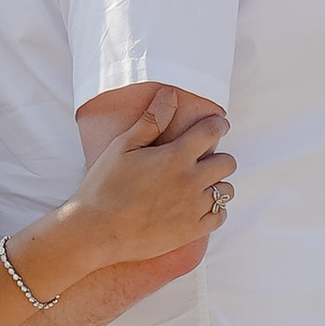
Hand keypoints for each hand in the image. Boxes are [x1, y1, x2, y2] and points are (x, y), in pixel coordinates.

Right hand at [60, 97, 235, 270]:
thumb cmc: (104, 186)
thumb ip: (151, 121)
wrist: (96, 231)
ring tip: (199, 184)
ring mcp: (193, 208)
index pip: (212, 132)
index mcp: (175, 157)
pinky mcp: (191, 230)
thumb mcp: (123, 147)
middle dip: (218, 156)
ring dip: (216, 184)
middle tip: (203, 159)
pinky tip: (198, 206)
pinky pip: (219, 216)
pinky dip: (215, 209)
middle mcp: (190, 181)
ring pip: (226, 190)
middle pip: (227, 162)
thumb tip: (171, 94)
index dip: (219, 124)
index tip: (218, 125)